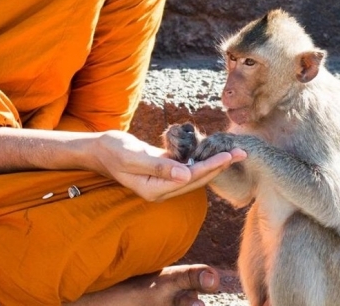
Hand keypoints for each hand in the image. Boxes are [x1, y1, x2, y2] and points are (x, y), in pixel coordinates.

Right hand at [92, 130, 245, 201]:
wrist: (98, 149)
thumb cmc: (113, 150)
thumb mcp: (133, 156)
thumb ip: (158, 166)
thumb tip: (186, 175)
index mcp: (156, 190)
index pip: (190, 179)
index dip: (211, 167)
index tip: (229, 156)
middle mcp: (162, 189)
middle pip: (197, 179)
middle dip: (220, 165)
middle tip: (241, 152)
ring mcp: (162, 181)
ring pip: (195, 173)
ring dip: (213, 163)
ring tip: (232, 152)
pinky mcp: (162, 170)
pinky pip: (186, 166)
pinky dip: (199, 158)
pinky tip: (210, 150)